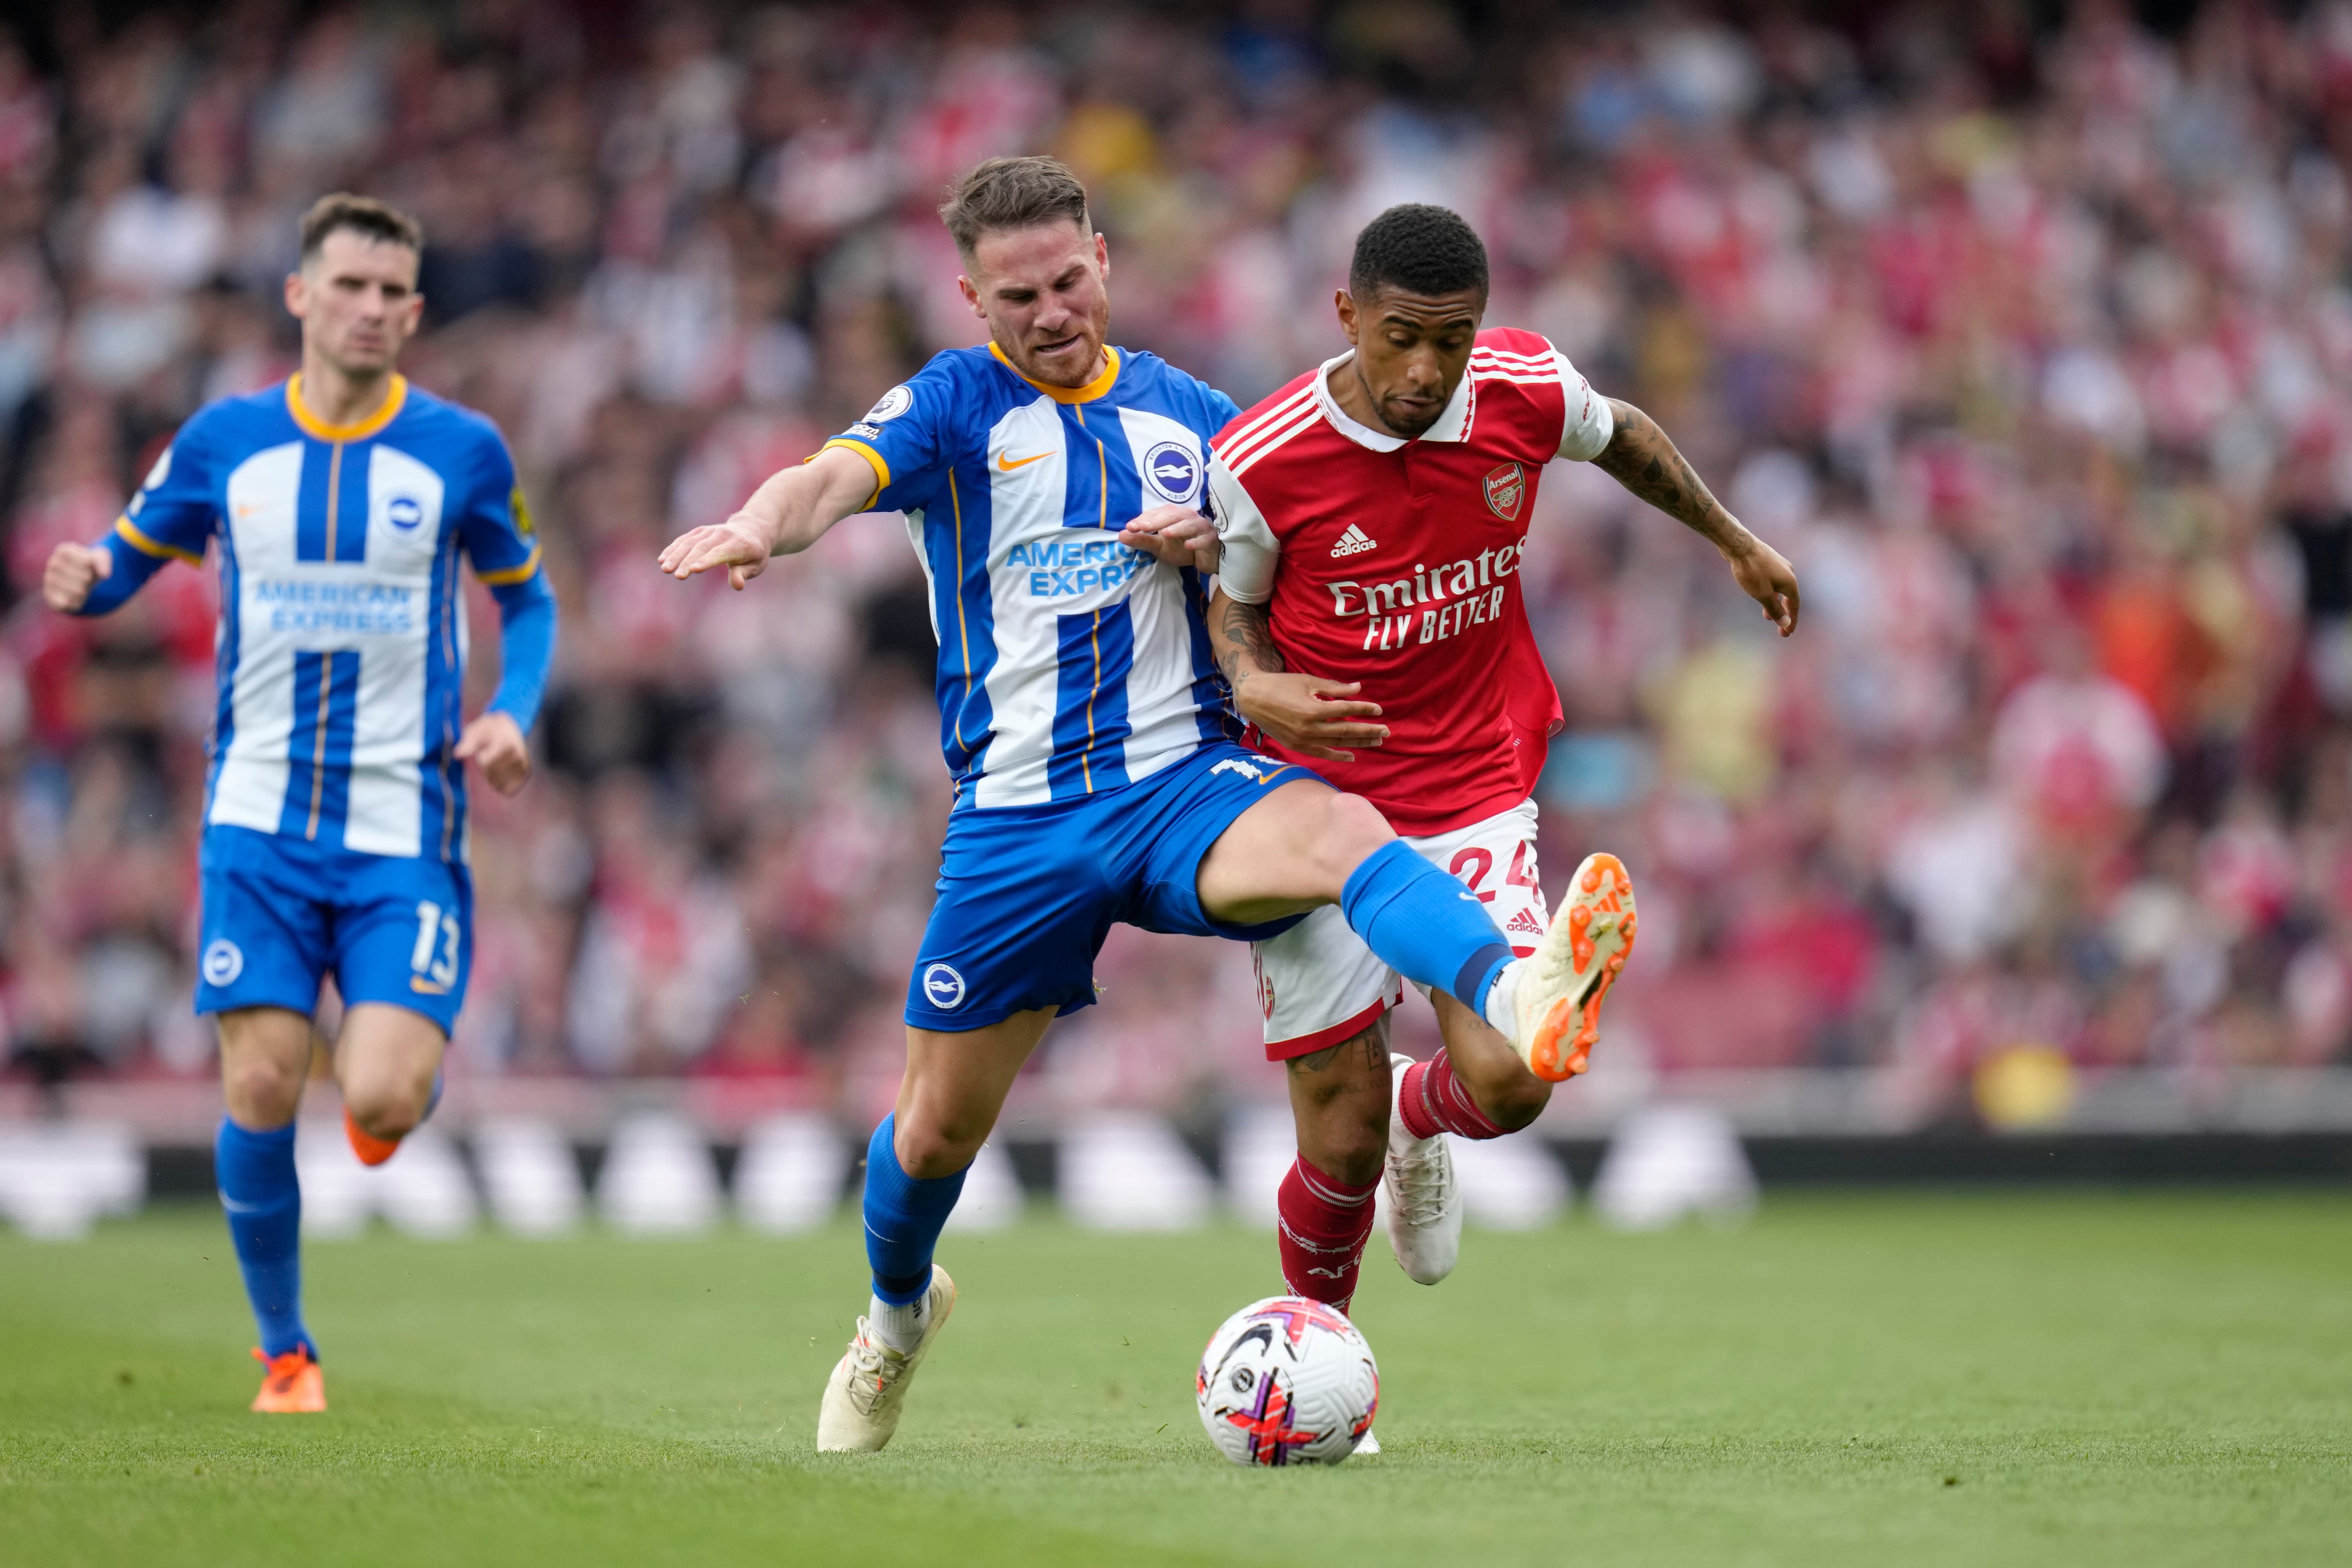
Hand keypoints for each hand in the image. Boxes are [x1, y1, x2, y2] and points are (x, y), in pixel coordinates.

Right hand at [43, 541, 111, 612]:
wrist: (81, 580)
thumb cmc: (90, 566)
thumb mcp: (101, 558)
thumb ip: (103, 562)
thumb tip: (105, 575)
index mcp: (64, 550)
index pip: (88, 562)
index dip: (95, 568)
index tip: (90, 566)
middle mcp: (53, 563)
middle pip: (85, 577)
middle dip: (91, 580)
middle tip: (87, 579)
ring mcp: (49, 580)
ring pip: (78, 591)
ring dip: (85, 591)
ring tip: (81, 586)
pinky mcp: (50, 597)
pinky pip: (68, 603)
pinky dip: (77, 602)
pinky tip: (75, 597)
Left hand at [455, 711, 531, 795]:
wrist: (510, 726)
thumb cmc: (489, 729)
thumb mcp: (476, 730)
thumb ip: (468, 742)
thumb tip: (458, 754)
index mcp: (506, 742)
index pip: (486, 762)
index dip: (480, 757)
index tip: (484, 749)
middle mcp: (518, 754)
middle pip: (493, 772)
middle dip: (486, 767)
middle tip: (490, 755)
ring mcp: (523, 764)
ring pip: (499, 781)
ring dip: (492, 776)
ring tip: (495, 762)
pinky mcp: (525, 773)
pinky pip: (508, 787)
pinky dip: (500, 784)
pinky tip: (498, 774)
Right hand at [657, 510, 777, 589]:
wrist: (751, 530)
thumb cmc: (753, 553)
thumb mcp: (756, 565)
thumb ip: (744, 574)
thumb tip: (737, 585)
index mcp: (739, 544)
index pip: (720, 552)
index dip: (707, 560)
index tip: (694, 570)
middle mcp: (722, 534)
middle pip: (702, 548)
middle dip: (688, 561)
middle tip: (677, 576)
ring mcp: (709, 531)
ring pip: (690, 542)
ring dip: (676, 555)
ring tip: (665, 569)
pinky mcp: (700, 531)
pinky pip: (684, 539)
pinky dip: (673, 548)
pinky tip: (662, 559)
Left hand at [1117, 504, 1218, 573]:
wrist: (1207, 557)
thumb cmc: (1182, 546)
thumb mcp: (1159, 546)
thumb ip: (1142, 540)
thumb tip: (1121, 535)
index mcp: (1172, 514)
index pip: (1156, 514)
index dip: (1143, 519)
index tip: (1129, 527)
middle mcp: (1186, 516)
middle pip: (1172, 515)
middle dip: (1157, 521)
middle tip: (1142, 527)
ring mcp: (1200, 527)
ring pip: (1189, 524)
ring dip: (1177, 528)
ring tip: (1165, 533)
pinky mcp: (1211, 539)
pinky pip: (1205, 539)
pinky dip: (1197, 542)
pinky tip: (1188, 546)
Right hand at [1234, 673, 1387, 761]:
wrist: (1253, 698)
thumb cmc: (1281, 685)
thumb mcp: (1308, 681)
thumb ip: (1334, 687)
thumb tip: (1358, 689)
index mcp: (1314, 709)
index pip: (1347, 710)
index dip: (1364, 709)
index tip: (1378, 709)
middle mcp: (1310, 728)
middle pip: (1346, 730)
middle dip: (1368, 731)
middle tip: (1386, 731)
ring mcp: (1303, 740)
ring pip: (1337, 743)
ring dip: (1358, 743)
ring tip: (1375, 742)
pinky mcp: (1297, 746)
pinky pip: (1321, 753)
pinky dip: (1337, 755)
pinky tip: (1352, 755)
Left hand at [1724, 534, 1800, 636]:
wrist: (1739, 545)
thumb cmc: (1751, 571)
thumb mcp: (1763, 595)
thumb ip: (1775, 609)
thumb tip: (1786, 622)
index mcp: (1790, 582)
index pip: (1794, 606)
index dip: (1791, 620)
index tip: (1787, 633)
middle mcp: (1788, 573)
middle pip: (1789, 598)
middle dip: (1784, 614)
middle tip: (1780, 629)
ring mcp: (1779, 565)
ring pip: (1780, 589)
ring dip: (1775, 604)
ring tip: (1767, 616)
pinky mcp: (1768, 561)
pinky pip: (1773, 582)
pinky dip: (1770, 593)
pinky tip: (1762, 595)